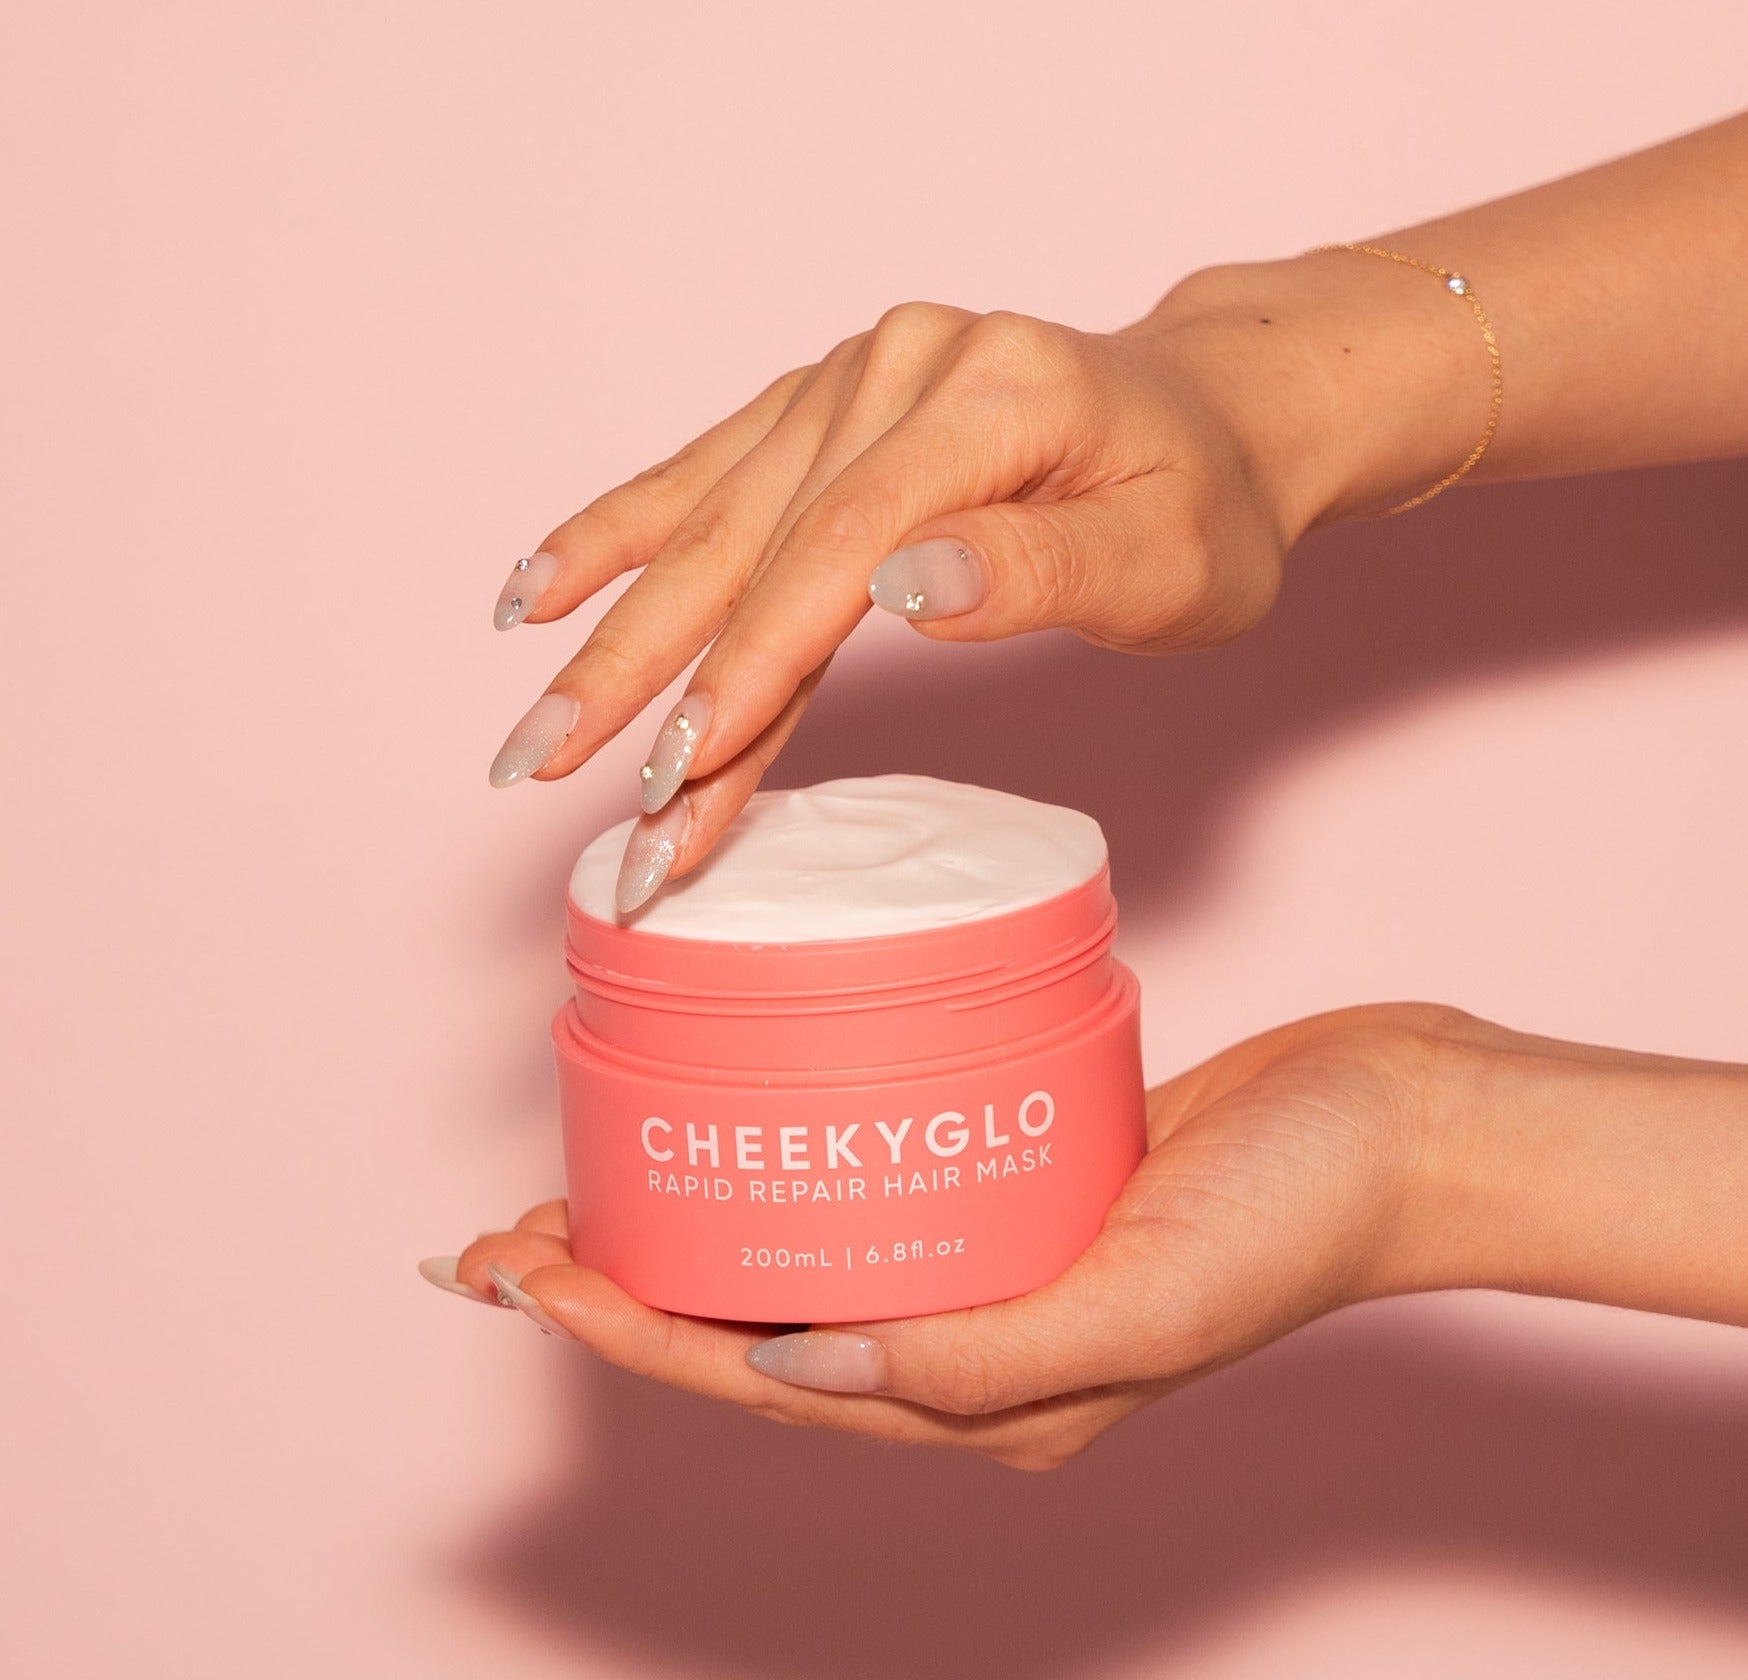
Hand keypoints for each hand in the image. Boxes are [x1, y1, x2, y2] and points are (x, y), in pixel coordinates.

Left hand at [422, 1005, 1462, 1468]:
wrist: (1396, 1126)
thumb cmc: (1296, 1213)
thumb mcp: (1145, 1301)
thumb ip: (978, 1356)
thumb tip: (796, 1366)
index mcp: (988, 1404)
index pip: (761, 1380)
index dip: (625, 1331)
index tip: (516, 1267)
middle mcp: (973, 1350)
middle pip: (752, 1331)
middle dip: (620, 1291)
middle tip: (501, 1235)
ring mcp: (991, 1269)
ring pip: (795, 1266)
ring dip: (685, 1235)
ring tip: (583, 1190)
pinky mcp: (1014, 1189)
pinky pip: (864, 1200)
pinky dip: (777, 1176)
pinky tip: (734, 1132)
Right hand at [484, 280, 1365, 907]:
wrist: (1215, 420)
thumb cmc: (1204, 508)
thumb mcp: (1168, 561)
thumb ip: (1037, 570)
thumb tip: (898, 587)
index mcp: (990, 394)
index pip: (837, 553)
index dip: (751, 670)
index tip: (677, 778)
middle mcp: (901, 365)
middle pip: (746, 536)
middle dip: (640, 671)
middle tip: (539, 770)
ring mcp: (853, 377)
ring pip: (712, 520)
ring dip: (612, 630)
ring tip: (529, 723)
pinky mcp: (827, 404)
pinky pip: (709, 471)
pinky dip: (622, 531)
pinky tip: (543, 579)